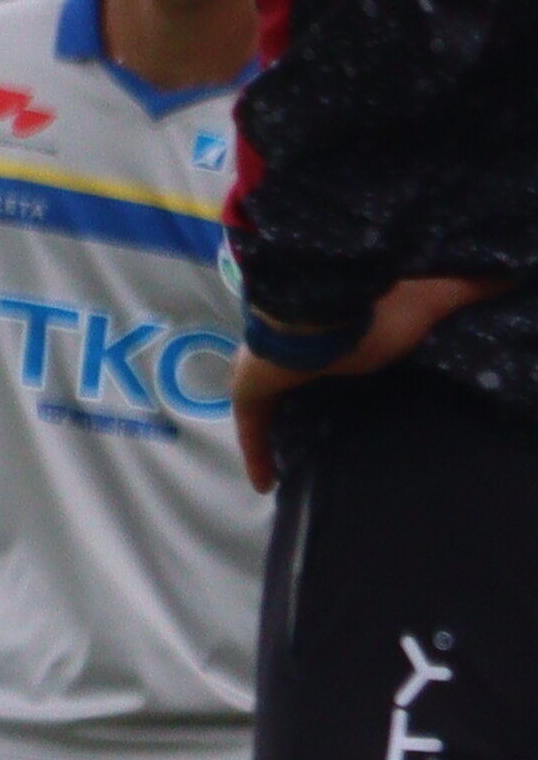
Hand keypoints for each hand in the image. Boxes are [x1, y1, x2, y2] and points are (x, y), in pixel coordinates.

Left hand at [233, 272, 506, 491]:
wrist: (317, 312)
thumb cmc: (372, 311)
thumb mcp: (430, 301)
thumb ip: (466, 290)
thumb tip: (510, 274)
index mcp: (328, 326)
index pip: (331, 351)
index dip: (339, 366)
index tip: (355, 387)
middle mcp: (290, 349)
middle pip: (297, 382)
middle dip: (305, 402)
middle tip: (326, 431)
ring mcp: (264, 372)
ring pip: (271, 407)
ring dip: (281, 431)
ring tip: (299, 461)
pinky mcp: (249, 392)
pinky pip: (251, 431)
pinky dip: (257, 456)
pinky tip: (265, 484)